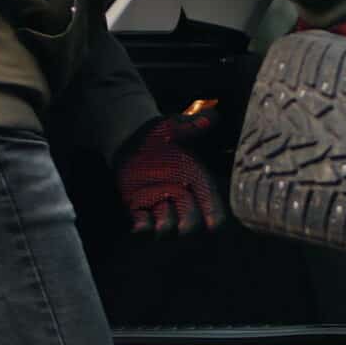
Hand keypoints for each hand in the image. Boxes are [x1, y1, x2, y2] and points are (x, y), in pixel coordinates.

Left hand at [117, 109, 224, 235]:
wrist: (132, 139)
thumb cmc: (159, 132)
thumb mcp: (175, 126)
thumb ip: (192, 125)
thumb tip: (211, 117)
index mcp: (196, 180)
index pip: (211, 203)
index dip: (213, 214)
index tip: (213, 224)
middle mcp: (182, 196)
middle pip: (191, 221)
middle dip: (188, 225)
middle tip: (182, 225)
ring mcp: (160, 204)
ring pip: (167, 226)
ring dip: (165, 226)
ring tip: (159, 222)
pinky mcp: (140, 209)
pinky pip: (143, 225)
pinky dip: (142, 227)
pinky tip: (139, 225)